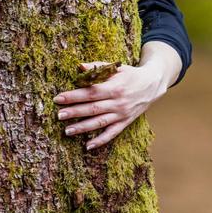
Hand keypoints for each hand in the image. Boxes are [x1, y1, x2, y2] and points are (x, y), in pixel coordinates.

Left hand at [53, 43, 181, 149]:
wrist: (153, 84)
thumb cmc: (131, 74)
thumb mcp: (116, 67)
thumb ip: (98, 67)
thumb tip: (79, 66)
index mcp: (114, 87)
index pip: (90, 92)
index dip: (74, 96)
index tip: (58, 98)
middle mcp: (118, 102)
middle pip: (93, 108)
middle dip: (75, 112)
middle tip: (59, 115)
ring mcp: (122, 113)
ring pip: (100, 122)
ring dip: (83, 127)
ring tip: (67, 131)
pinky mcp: (126, 121)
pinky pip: (112, 133)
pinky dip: (101, 140)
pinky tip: (88, 146)